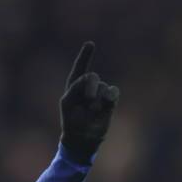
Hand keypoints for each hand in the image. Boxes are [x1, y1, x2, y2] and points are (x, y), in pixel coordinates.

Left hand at [60, 41, 119, 156]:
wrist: (82, 137)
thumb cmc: (71, 120)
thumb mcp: (68, 102)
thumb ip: (76, 86)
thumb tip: (92, 78)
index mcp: (74, 86)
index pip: (79, 68)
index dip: (85, 56)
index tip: (90, 44)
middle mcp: (88, 88)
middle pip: (92, 77)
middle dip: (90, 86)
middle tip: (88, 100)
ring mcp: (100, 94)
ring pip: (103, 87)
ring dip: (97, 99)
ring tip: (92, 111)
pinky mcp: (110, 101)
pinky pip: (113, 91)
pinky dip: (110, 96)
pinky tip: (107, 103)